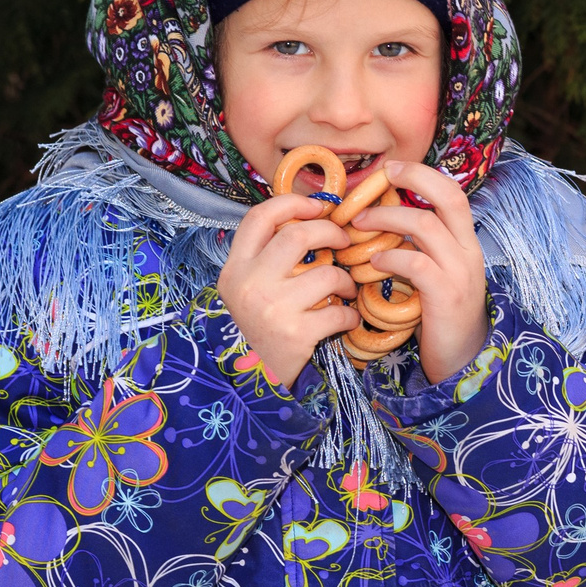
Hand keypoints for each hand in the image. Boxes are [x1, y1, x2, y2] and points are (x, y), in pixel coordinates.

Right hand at [219, 193, 358, 385]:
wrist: (254, 382)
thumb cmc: (260, 327)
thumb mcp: (249, 289)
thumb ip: (268, 257)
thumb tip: (310, 217)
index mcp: (235, 268)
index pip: (259, 217)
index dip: (292, 203)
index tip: (319, 207)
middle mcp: (249, 284)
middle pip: (297, 234)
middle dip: (330, 232)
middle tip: (343, 242)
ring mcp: (271, 309)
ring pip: (326, 273)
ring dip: (345, 280)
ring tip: (346, 289)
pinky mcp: (295, 334)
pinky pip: (339, 311)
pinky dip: (350, 315)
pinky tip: (346, 320)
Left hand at [349, 160, 489, 382]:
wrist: (463, 360)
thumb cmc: (439, 315)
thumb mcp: (435, 273)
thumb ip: (418, 248)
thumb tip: (382, 221)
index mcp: (465, 242)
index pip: (452, 193)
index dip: (422, 174)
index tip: (391, 169)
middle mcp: (468, 251)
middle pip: (449, 196)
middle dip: (414, 178)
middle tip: (381, 176)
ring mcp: (460, 273)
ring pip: (425, 225)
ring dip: (387, 219)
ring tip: (359, 225)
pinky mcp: (447, 296)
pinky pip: (416, 264)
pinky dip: (390, 257)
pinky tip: (373, 263)